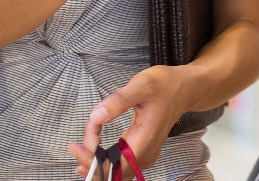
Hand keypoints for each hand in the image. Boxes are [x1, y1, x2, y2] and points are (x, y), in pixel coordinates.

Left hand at [68, 66, 186, 179]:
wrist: (182, 89)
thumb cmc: (163, 85)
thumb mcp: (141, 85)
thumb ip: (118, 100)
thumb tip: (97, 116)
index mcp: (145, 140)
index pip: (115, 166)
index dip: (92, 162)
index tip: (76, 146)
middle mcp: (146, 154)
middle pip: (113, 173)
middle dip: (90, 161)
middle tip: (76, 144)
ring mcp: (144, 156)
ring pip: (115, 171)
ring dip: (96, 161)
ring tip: (84, 141)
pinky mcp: (141, 153)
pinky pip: (119, 164)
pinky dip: (104, 160)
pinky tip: (91, 151)